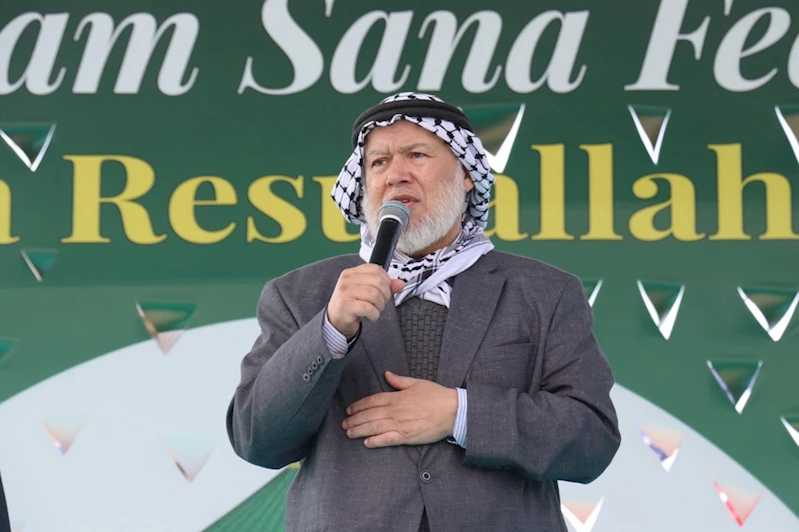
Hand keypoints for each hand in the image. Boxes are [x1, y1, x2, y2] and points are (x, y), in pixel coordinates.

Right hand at [327, 264, 404, 338]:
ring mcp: (344, 292)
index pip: (376, 269)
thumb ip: (385, 287)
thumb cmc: (352, 305)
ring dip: (380, 306)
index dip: (386, 281)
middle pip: (378, 282)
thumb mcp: (368, 293)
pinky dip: (374, 315)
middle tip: (379, 304)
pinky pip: (368, 308)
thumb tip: (400, 284)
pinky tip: (369, 317)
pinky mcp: (345, 305)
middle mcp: (347, 280)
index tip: (384, 291)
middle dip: (385, 295)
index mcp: (352, 273)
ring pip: (375, 295)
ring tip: (374, 311)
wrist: (335, 322)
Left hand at [342, 371, 457, 447]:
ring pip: (374, 427)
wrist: (452, 411)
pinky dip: (376, 441)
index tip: (350, 410)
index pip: (372, 401)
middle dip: (354, 419)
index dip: (359, 405)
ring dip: (360, 430)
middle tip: (344, 423)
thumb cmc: (436, 395)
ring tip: (349, 432)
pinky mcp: (406, 437)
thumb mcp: (417, 383)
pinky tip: (366, 443)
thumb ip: (399, 381)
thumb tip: (387, 374)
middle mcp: (395, 411)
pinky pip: (387, 439)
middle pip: (369, 415)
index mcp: (396, 397)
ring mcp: (400, 424)